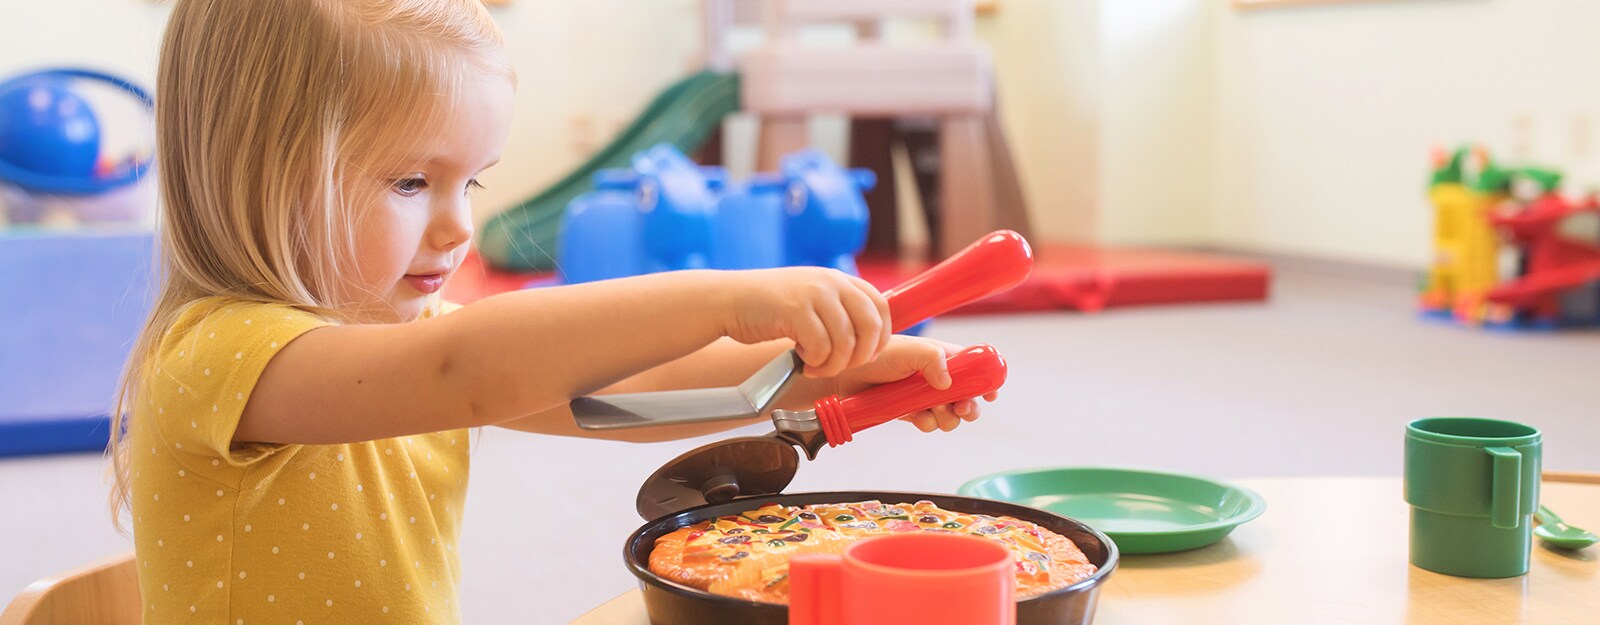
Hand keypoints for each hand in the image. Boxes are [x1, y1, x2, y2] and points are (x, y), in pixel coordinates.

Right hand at [719, 267, 891, 378]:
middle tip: (837, 366)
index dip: (880, 338)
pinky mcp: (796, 309)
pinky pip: (822, 347)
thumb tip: (869, 343)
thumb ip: (839, 313)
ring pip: (847, 342)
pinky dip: (814, 362)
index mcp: (840, 279)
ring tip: (814, 366)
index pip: (881, 307)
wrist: (729, 301)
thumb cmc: (770, 310)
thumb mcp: (812, 301)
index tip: (863, 356)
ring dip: (832, 365)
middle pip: (871, 326)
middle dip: (859, 356)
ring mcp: (814, 293)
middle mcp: (831, 282)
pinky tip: (800, 358)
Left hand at [833, 335, 998, 432]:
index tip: (991, 393)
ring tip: (936, 414)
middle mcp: (934, 376)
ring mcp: (921, 395)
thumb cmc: (873, 357)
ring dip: (948, 418)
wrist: (842, 377)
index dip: (985, 379)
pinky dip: (928, 424)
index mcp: (939, 356)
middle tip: (962, 410)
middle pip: (965, 395)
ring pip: (949, 413)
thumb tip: (948, 383)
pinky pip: (929, 422)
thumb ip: (933, 359)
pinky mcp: (909, 411)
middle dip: (968, 406)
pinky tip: (918, 419)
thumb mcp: (907, 350)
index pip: (971, 366)